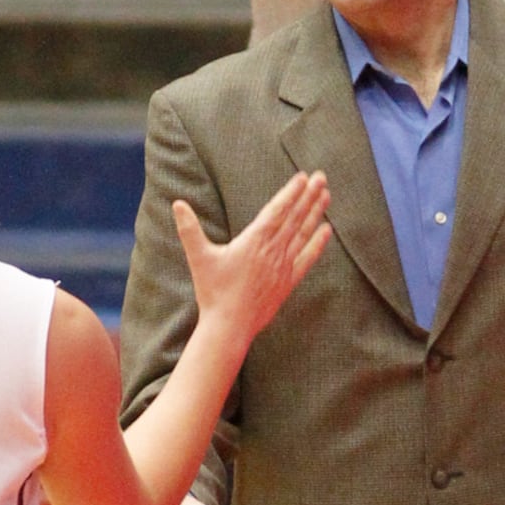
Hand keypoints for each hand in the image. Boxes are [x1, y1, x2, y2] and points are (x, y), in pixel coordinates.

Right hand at [173, 171, 330, 347]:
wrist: (229, 326)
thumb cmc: (213, 292)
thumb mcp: (199, 257)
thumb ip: (189, 230)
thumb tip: (177, 204)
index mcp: (253, 241)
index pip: (277, 210)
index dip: (291, 192)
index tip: (303, 177)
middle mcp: (272, 251)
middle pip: (294, 218)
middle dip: (309, 196)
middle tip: (321, 177)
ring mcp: (283, 266)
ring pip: (303, 234)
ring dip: (315, 213)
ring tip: (326, 195)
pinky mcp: (287, 282)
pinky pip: (307, 258)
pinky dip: (318, 243)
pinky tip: (327, 230)